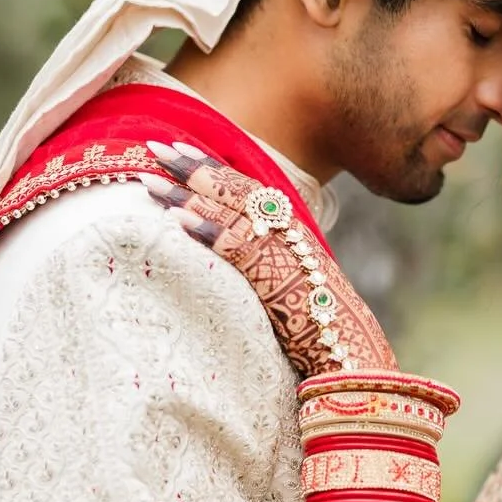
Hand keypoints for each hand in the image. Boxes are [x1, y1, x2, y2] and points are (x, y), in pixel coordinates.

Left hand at [142, 143, 394, 376]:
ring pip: (229, 212)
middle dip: (193, 166)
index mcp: (293, 229)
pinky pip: (235, 247)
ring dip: (187, 194)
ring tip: (150, 179)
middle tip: (154, 147)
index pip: (247, 187)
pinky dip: (206, 230)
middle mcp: (289, 232)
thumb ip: (265, 262)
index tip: (181, 148)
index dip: (213, 165)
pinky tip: (176, 219)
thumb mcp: (292, 283)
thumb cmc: (320, 327)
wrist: (351, 355)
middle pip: (234, 189)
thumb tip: (230, 253)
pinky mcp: (275, 278)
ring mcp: (283, 252)